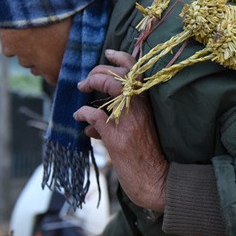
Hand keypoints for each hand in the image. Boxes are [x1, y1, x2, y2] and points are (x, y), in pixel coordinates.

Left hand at [75, 50, 167, 211]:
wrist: (157, 182)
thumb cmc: (148, 159)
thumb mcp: (137, 134)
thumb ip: (115, 123)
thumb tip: (91, 123)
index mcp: (148, 105)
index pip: (138, 72)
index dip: (122, 58)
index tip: (108, 53)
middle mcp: (141, 109)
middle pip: (120, 74)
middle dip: (98, 71)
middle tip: (86, 80)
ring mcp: (130, 122)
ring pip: (111, 86)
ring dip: (93, 82)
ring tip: (81, 88)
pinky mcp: (118, 137)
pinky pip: (96, 115)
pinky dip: (84, 112)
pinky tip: (78, 116)